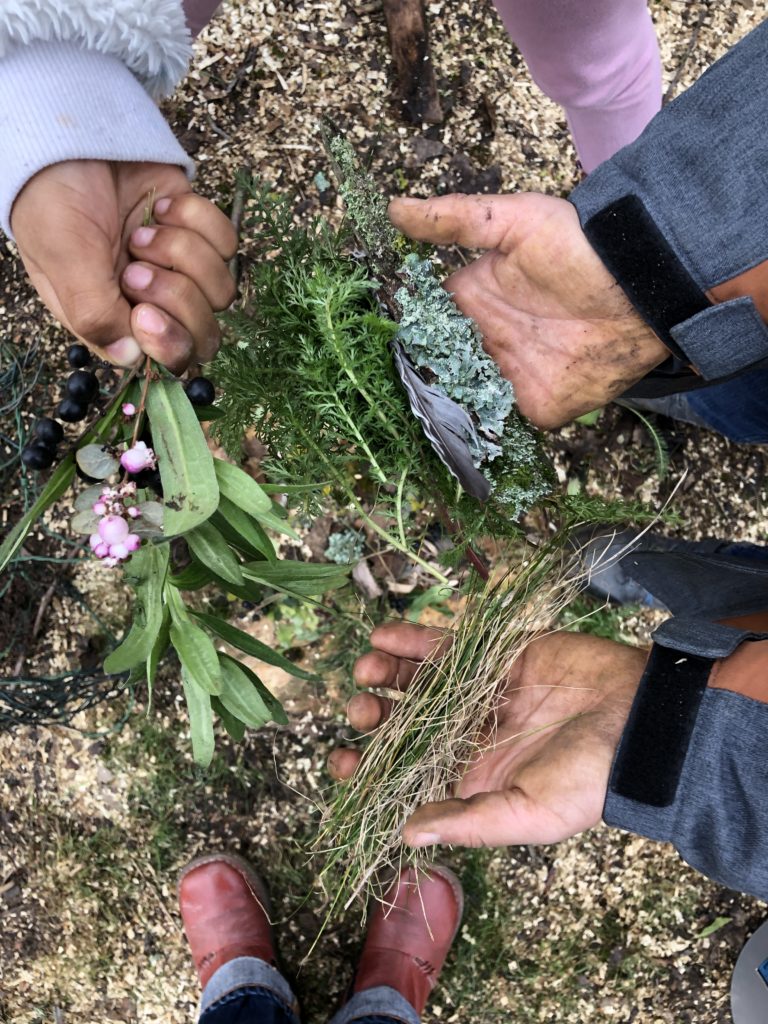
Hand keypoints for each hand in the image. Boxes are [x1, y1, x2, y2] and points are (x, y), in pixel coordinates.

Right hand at [11, 160, 236, 372]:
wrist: (68, 136)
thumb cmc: (52, 201)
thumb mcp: (63, 261)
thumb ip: (95, 315)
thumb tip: (132, 357)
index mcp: (116, 324)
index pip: (169, 361)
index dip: (168, 342)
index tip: (144, 312)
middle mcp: (153, 304)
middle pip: (204, 333)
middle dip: (177, 297)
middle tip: (137, 266)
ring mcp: (180, 269)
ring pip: (221, 290)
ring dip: (184, 255)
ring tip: (143, 232)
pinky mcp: (200, 232)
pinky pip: (228, 243)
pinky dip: (197, 221)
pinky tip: (161, 208)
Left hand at [330, 623, 646, 847]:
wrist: (642, 720)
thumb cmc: (589, 778)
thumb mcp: (528, 812)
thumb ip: (468, 820)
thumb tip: (405, 833)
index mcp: (475, 779)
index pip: (409, 778)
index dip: (372, 773)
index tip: (340, 763)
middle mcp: (474, 736)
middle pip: (409, 725)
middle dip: (378, 718)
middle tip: (360, 710)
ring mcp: (484, 693)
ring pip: (422, 683)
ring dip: (390, 675)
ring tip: (367, 670)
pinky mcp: (499, 656)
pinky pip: (449, 647)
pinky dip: (415, 641)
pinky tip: (385, 637)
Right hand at [389, 193, 668, 428]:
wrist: (638, 284)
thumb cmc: (574, 245)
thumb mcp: (511, 221)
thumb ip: (453, 220)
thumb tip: (393, 208)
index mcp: (472, 302)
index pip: (424, 325)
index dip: (402, 338)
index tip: (371, 352)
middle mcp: (484, 342)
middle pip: (437, 371)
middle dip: (414, 387)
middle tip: (385, 400)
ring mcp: (508, 376)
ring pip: (462, 404)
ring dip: (441, 417)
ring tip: (406, 430)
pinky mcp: (535, 407)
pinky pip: (500, 429)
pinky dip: (478, 440)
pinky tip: (451, 446)